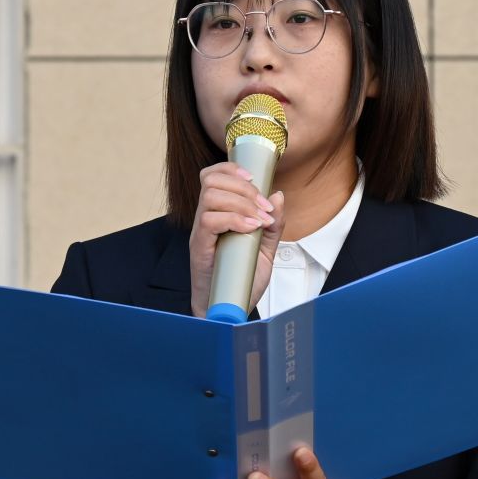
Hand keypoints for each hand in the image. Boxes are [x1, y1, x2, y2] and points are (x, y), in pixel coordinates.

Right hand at [188, 162, 284, 318]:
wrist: (229, 309)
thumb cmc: (241, 281)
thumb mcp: (265, 250)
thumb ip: (273, 225)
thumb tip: (278, 196)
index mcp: (218, 214)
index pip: (213, 176)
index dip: (231, 168)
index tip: (254, 179)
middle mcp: (205, 219)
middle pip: (212, 181)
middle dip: (245, 189)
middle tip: (265, 208)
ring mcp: (201, 233)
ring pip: (210, 196)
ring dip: (242, 203)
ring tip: (260, 220)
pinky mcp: (199, 247)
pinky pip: (210, 220)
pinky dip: (235, 220)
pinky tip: (251, 229)